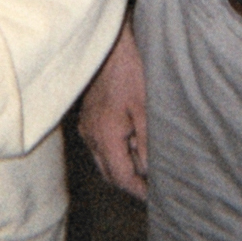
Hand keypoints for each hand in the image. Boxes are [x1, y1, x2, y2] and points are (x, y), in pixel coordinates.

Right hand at [78, 21, 148, 199]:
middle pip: (109, 173)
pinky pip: (100, 145)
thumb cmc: (130, 71)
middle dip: (130, 182)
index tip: (155, 197)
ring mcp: (86, 126)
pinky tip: (132, 141)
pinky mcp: (88, 117)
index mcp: (105, 136)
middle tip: (154, 184)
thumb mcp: (146, 108)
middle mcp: (90, 135)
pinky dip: (115, 151)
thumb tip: (147, 171)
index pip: (120, 177)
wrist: (109, 43)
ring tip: (146, 160)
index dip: (138, 190)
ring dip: (122, 166)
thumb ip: (146, 144)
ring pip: (103, 160)